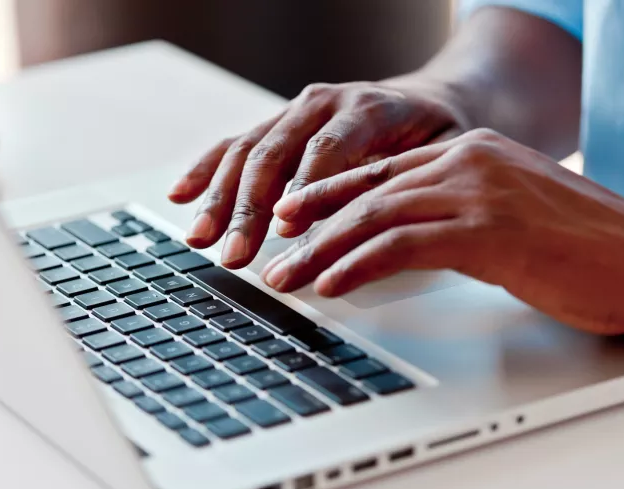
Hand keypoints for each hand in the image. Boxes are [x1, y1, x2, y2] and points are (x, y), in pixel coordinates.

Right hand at [167, 78, 467, 267]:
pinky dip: (207, 169)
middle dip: (248, 208)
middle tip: (235, 253)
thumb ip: (406, 185)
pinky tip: (182, 194)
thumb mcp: (441, 156)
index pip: (326, 150)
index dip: (302, 190)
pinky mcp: (280, 125)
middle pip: (274, 153)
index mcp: (366, 108)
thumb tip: (371, 232)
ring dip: (220, 198)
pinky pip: (235, 144)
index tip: (283, 229)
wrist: (431, 101)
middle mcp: (324, 104)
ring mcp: (296, 112)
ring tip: (201, 237)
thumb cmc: (438, 134)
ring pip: (247, 151)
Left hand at [261, 129, 623, 334]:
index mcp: (472, 152)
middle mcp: (467, 162)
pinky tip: (332, 284)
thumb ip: (464, 213)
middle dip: (311, 225)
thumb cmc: (588, 243)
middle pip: (366, 191)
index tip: (292, 214)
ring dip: (321, 250)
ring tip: (286, 277)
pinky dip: (358, 265)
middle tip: (272, 249)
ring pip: (373, 216)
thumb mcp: (515, 212)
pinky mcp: (486, 231)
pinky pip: (402, 245)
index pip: (382, 172)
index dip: (330, 194)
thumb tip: (414, 239)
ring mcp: (476, 192)